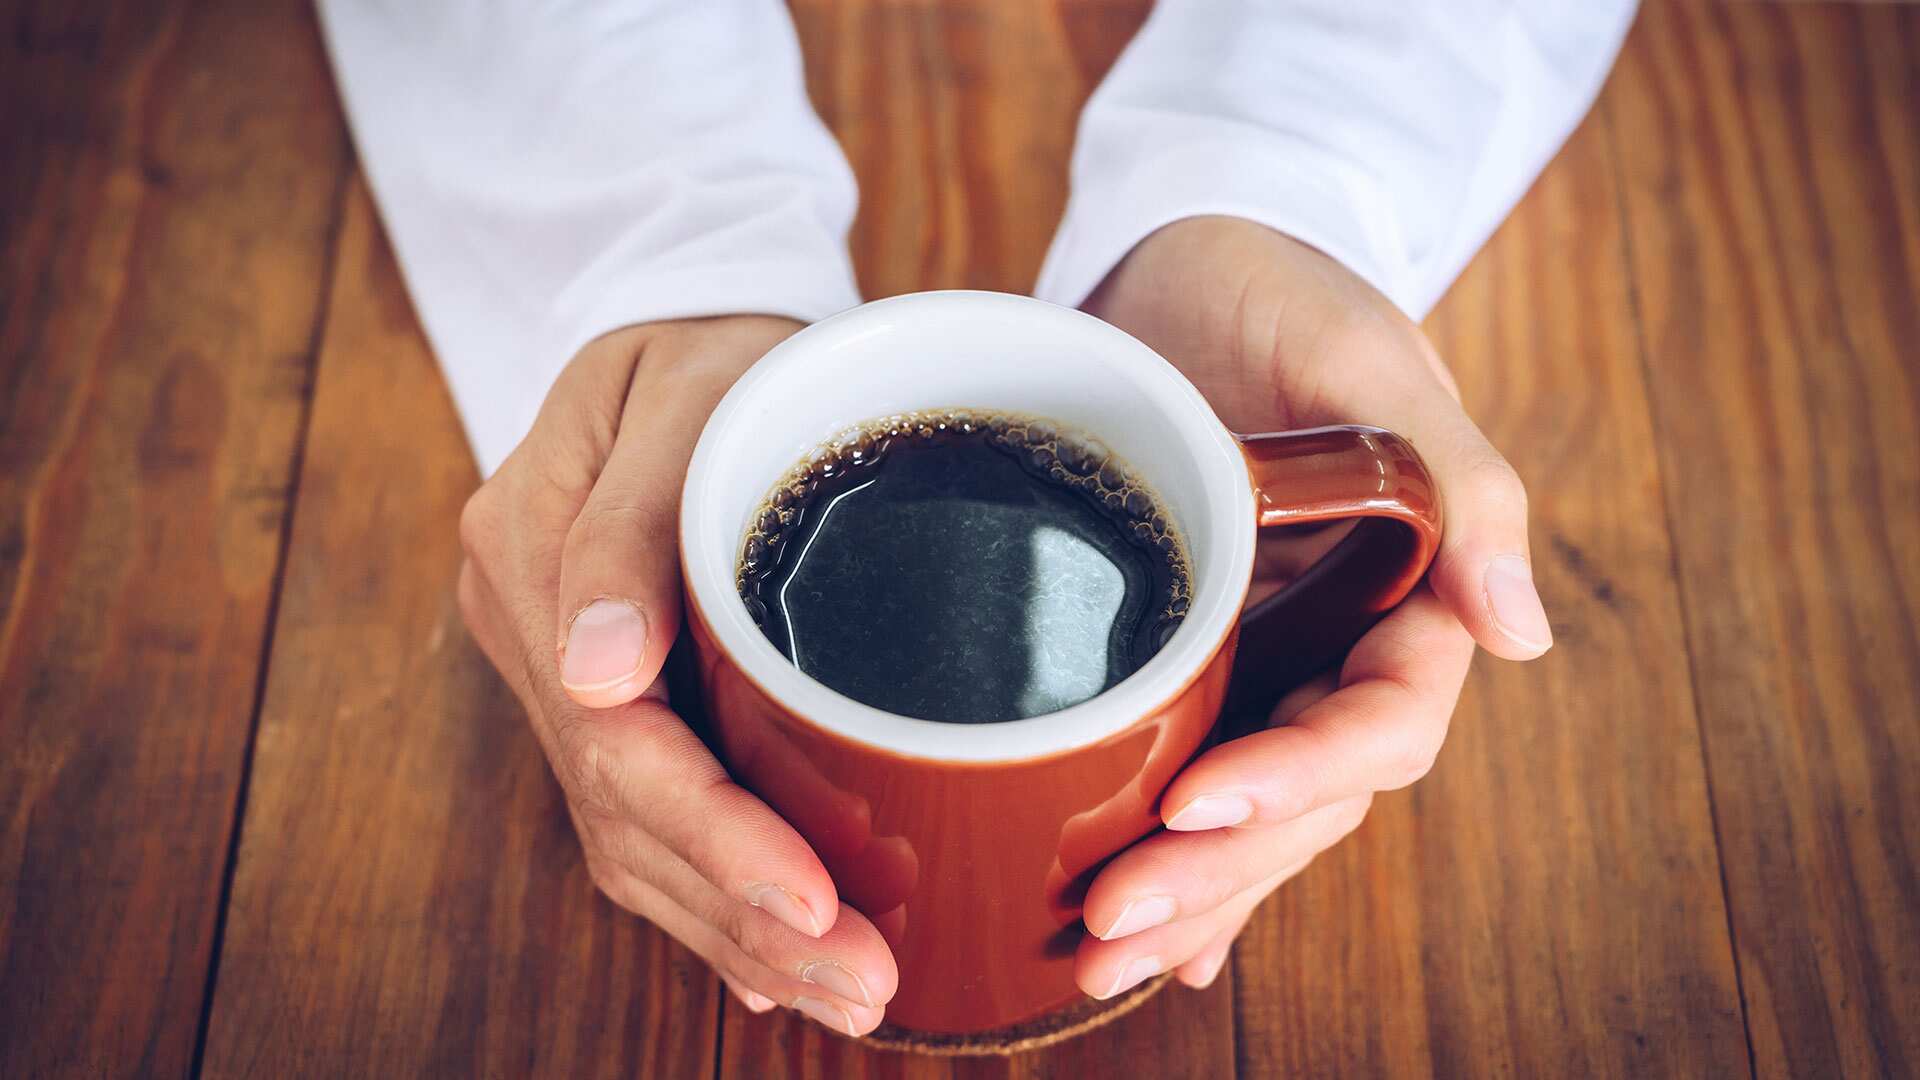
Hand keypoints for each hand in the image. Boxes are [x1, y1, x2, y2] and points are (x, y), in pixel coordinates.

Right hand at [457, 316, 897, 1034]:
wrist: (691, 319)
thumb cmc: (711, 342)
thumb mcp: (683, 390)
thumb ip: (627, 527)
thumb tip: (598, 674)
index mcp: (529, 550)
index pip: (616, 738)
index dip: (716, 836)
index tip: (816, 903)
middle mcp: (533, 630)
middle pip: (627, 814)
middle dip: (746, 915)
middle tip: (865, 985)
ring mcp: (564, 666)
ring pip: (635, 838)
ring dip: (737, 929)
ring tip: (845, 990)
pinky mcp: (612, 689)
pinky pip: (649, 812)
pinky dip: (714, 893)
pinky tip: (774, 960)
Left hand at [1072, 216, 1551, 994]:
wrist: (1186, 266)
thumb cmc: (1282, 290)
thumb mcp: (1365, 355)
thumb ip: (1457, 482)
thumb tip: (1523, 635)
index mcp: (1414, 590)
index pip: (1381, 720)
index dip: (1299, 774)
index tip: (1197, 804)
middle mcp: (1346, 645)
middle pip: (1309, 794)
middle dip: (1223, 869)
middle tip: (1115, 920)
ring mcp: (1274, 662)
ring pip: (1253, 809)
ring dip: (1191, 894)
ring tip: (1097, 958)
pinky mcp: (1198, 662)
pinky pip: (1200, 775)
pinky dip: (1183, 862)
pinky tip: (1151, 942)